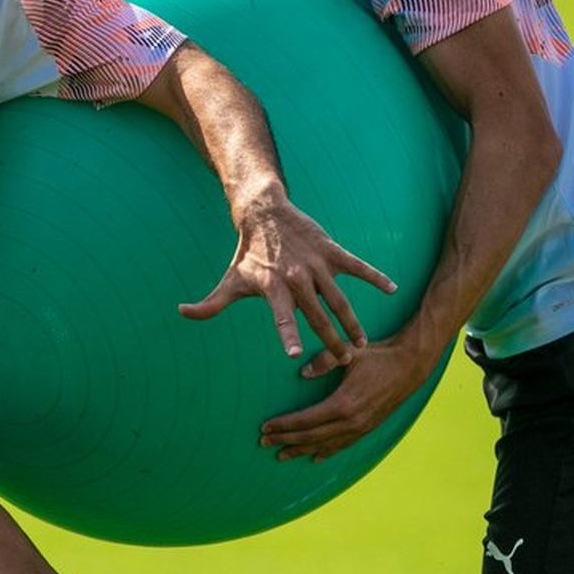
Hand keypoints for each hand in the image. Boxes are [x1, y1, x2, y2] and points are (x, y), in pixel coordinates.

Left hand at [179, 195, 394, 357]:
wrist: (265, 213)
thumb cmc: (248, 254)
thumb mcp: (230, 280)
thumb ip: (210, 304)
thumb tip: (181, 313)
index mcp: (273, 288)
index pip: (281, 316)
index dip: (288, 334)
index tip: (296, 355)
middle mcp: (296, 277)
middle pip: (316, 314)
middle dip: (330, 338)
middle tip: (343, 360)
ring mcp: (316, 264)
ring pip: (339, 297)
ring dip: (352, 320)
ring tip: (361, 342)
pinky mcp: (332, 251)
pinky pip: (357, 265)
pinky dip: (374, 275)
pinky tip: (392, 289)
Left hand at [259, 332, 440, 460]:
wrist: (410, 366)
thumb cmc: (378, 355)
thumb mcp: (349, 352)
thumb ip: (324, 360)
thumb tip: (302, 373)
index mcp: (344, 404)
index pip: (306, 420)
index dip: (284, 425)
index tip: (264, 427)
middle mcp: (352, 421)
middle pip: (311, 437)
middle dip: (285, 440)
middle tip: (263, 443)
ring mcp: (361, 428)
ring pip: (325, 445)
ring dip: (301, 451)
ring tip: (281, 455)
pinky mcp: (368, 428)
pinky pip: (342, 445)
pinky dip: (326, 452)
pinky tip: (314, 457)